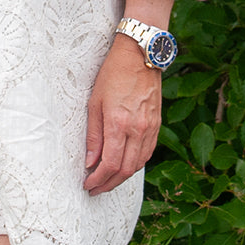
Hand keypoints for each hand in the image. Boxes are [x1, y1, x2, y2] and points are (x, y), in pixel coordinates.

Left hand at [82, 33, 161, 194]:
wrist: (140, 55)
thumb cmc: (113, 74)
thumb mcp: (95, 101)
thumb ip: (93, 134)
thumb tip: (90, 161)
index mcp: (119, 123)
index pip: (110, 164)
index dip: (98, 179)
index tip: (87, 184)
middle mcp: (138, 129)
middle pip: (125, 170)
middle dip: (108, 184)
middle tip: (95, 189)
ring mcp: (150, 128)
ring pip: (138, 165)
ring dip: (122, 178)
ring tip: (107, 181)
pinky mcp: (157, 125)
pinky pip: (147, 153)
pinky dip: (135, 165)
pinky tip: (125, 166)